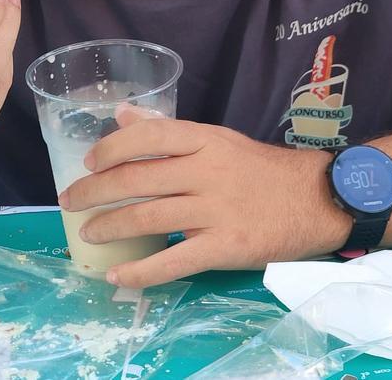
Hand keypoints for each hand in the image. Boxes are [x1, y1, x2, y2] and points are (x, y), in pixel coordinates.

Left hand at [58, 108, 349, 287]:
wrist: (321, 199)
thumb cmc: (265, 170)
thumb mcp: (220, 139)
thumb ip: (171, 132)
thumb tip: (122, 115)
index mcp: (206, 140)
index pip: (148, 137)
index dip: (111, 149)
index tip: (89, 162)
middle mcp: (208, 171)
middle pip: (138, 179)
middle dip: (95, 191)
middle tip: (70, 201)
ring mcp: (217, 210)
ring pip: (147, 218)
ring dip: (109, 227)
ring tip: (88, 233)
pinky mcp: (226, 246)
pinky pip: (174, 260)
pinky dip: (140, 271)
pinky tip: (117, 275)